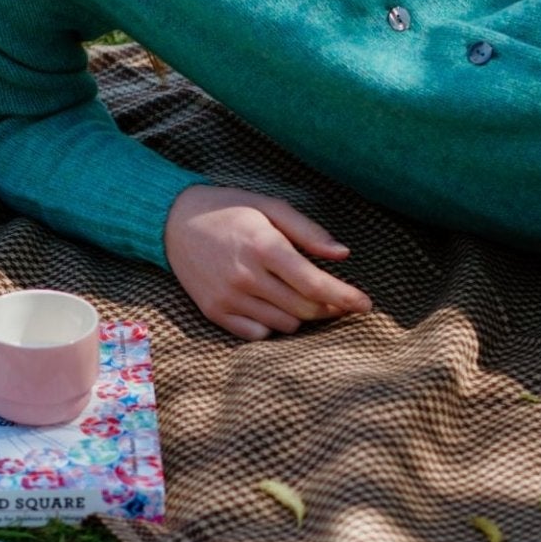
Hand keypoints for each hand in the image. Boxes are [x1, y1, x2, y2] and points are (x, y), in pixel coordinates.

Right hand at [163, 184, 373, 339]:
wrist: (174, 222)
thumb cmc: (230, 210)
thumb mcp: (271, 207)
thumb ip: (308, 232)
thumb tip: (343, 255)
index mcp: (263, 246)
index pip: (314, 283)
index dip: (345, 297)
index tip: (366, 305)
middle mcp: (246, 276)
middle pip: (304, 308)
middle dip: (328, 307)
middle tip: (336, 300)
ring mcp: (228, 298)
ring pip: (285, 324)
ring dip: (300, 314)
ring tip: (295, 294)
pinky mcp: (214, 312)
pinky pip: (258, 334)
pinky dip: (272, 324)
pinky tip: (270, 304)